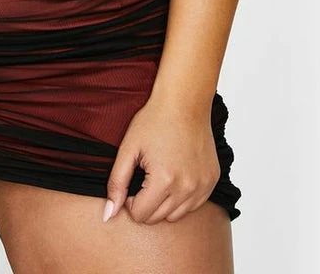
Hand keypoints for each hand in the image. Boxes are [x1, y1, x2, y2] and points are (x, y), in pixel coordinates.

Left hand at [103, 94, 220, 224]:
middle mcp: (187, 188)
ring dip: (164, 202)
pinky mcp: (212, 182)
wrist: (184, 102)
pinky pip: (194, 205)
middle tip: (145, 175)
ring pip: (176, 215)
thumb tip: (108, 216)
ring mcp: (203, 186)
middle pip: (157, 218)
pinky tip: (176, 174)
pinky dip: (182, 197)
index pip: (140, 215)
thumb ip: (116, 183)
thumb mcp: (128, 149)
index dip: (130, 199)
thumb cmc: (154, 121)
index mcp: (164, 181)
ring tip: (160, 175)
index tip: (133, 179)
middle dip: (146, 202)